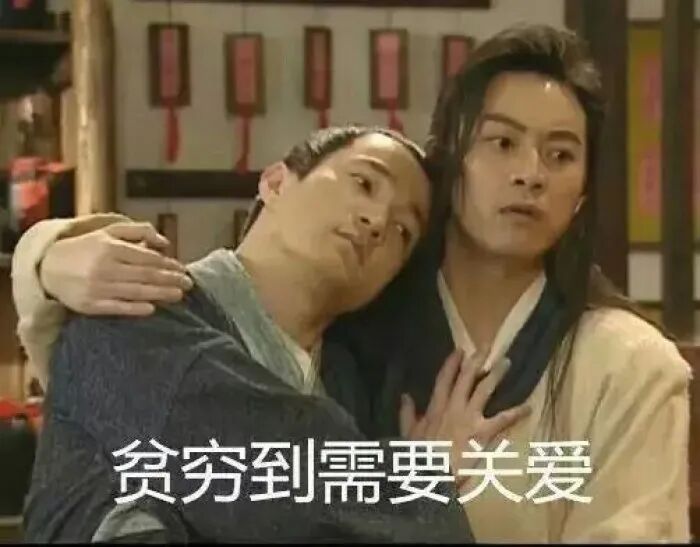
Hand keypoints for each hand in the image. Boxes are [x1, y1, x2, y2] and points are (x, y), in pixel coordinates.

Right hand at [39, 221, 192, 315]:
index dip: (168, 264)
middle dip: (170, 280)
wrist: (48, 268)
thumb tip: (166, 243)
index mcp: (110, 247)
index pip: (147, 258)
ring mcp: (97, 287)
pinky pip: (117, 308)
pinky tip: (152, 309)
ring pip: (136, 292)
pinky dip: (135, 309)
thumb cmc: (86, 248)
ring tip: (178, 295)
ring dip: (160, 294)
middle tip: (188, 284)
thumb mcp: (109, 232)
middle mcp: (105, 267)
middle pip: (145, 275)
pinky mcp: (90, 305)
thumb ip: (139, 231)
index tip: (183, 269)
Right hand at [399, 349, 529, 483]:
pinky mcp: (482, 432)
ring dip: (496, 375)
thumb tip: (405, 395)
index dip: (452, 363)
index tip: (460, 350)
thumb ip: (407, 414)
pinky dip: (516, 413)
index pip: (444, 379)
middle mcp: (454, 407)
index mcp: (436, 408)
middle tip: (487, 345)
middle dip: (476, 360)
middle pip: (466, 378)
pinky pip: (502, 419)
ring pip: (484, 390)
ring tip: (506, 362)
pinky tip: (529, 407)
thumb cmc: (418, 456)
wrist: (429, 475)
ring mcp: (469, 418)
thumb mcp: (408, 433)